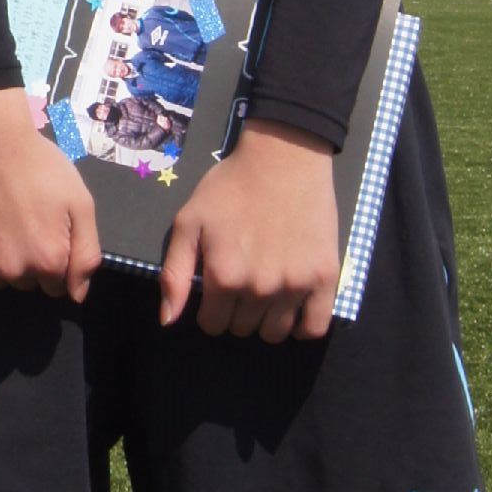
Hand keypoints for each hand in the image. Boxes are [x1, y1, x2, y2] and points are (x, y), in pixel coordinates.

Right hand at [0, 89, 101, 300]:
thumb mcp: (80, 202)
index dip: (52, 258)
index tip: (45, 230)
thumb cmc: (38, 165)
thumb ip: (86, 254)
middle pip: (23, 282)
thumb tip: (76, 295)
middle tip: (20, 220)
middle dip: (26, 259)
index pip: (55, 285)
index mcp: (47, 260)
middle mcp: (11, 270)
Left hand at [159, 119, 339, 338]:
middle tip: (244, 280)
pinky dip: (304, 326)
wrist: (283, 157)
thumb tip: (168, 322)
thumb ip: (174, 274)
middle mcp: (258, 289)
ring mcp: (294, 285)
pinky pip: (315, 327)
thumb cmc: (231, 187)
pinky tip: (295, 308)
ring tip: (267, 291)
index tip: (219, 287)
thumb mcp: (189, 222)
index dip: (212, 309)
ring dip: (267, 320)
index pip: (212, 325)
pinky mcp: (324, 278)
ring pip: (275, 334)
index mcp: (223, 277)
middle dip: (237, 312)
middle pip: (243, 329)